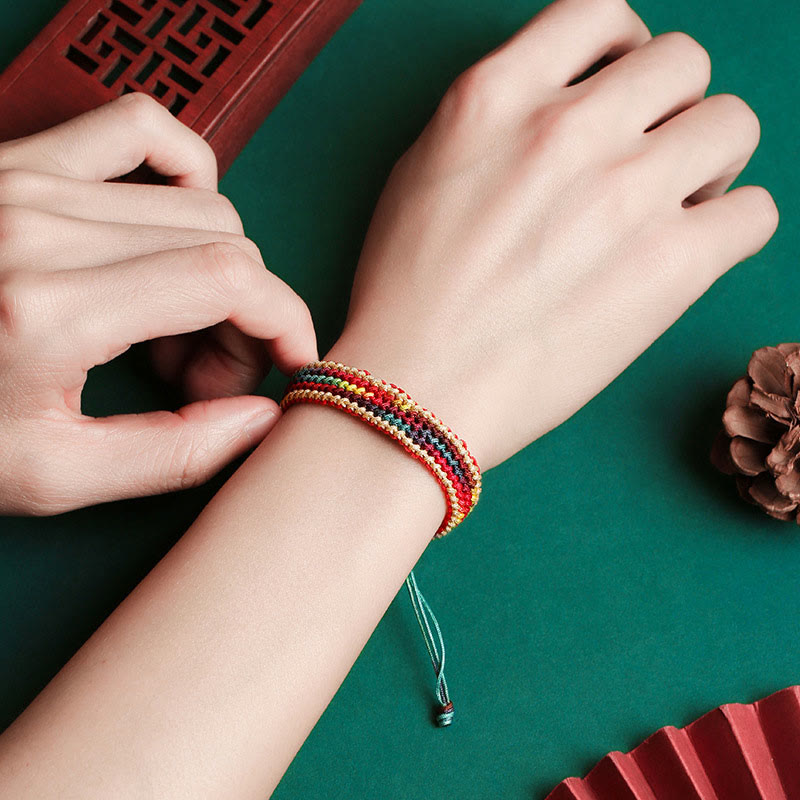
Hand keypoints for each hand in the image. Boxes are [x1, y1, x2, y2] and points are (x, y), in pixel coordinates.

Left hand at [0, 93, 315, 514]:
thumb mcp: (53, 477)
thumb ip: (173, 456)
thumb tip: (261, 416)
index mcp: (50, 309)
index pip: (227, 278)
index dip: (285, 320)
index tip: (291, 360)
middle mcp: (42, 227)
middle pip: (223, 244)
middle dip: (245, 316)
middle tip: (203, 376)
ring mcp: (28, 181)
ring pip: (200, 201)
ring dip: (218, 267)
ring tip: (172, 326)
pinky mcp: (20, 161)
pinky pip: (142, 129)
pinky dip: (186, 172)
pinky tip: (175, 229)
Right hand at [329, 0, 777, 469]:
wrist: (416, 393)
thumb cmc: (406, 295)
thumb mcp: (424, 173)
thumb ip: (500, 121)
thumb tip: (571, 108)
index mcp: (498, 97)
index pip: (603, 14)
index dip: (623, 51)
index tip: (620, 92)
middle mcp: (569, 128)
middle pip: (684, 62)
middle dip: (672, 108)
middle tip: (647, 160)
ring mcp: (626, 194)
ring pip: (733, 125)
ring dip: (710, 162)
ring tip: (671, 208)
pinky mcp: (671, 266)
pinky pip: (755, 212)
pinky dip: (729, 228)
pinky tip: (687, 254)